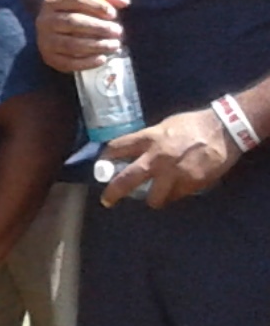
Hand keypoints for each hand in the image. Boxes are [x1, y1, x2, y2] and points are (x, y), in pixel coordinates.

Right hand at [36, 0, 125, 72]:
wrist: (53, 32)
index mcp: (52, 3)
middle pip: (72, 22)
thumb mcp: (89, 0)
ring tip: (114, 45)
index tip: (113, 14)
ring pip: (71, 44)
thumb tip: (123, 2)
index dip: (95, 5)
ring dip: (96, 45)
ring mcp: (45, 41)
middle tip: (118, 31)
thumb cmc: (76, 13)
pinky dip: (87, 62)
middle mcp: (44, 21)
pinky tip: (102, 59)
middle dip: (99, 27)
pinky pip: (68, 62)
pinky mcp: (49, 58)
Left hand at [98, 108, 239, 208]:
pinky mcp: (191, 184)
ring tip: (154, 195)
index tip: (102, 166)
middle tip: (107, 201)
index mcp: (149, 138)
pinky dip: (173, 195)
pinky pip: (176, 196)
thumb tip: (133, 151)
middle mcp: (157, 157)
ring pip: (153, 197)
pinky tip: (176, 188)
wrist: (224, 130)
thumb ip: (148, 139)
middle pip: (127, 179)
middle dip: (114, 192)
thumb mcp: (165, 126)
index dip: (106, 158)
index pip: (117, 149)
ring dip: (152, 198)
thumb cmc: (193, 124)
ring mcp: (174, 173)